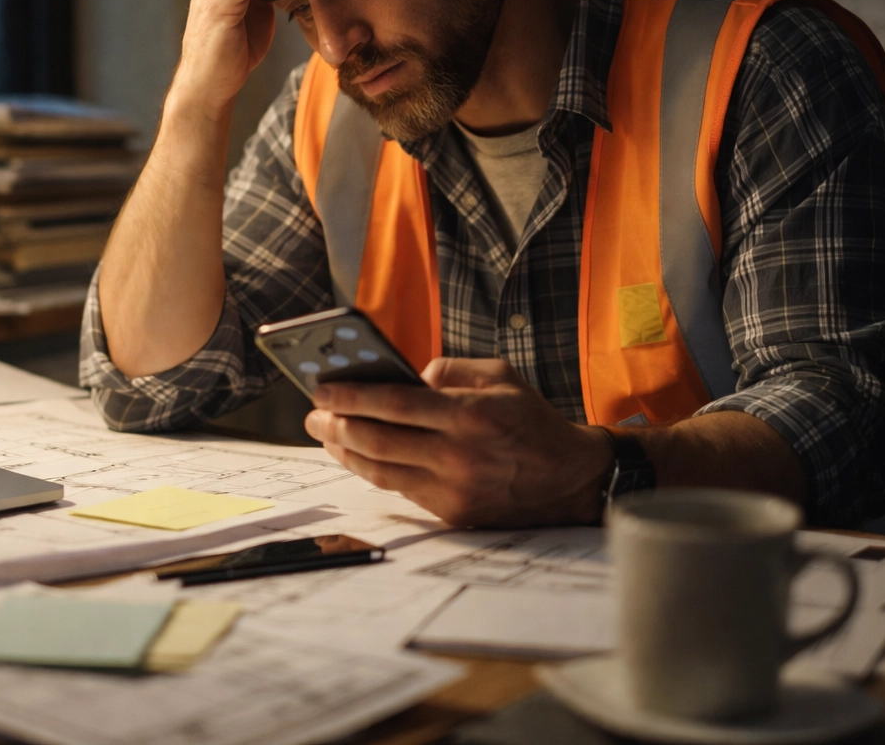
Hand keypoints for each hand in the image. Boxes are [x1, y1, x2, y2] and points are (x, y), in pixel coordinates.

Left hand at [304, 358, 612, 526]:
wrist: (571, 478)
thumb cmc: (530, 420)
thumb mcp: (499, 375)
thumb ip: (448, 370)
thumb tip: (405, 379)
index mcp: (469, 414)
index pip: (395, 404)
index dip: (351, 396)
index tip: (321, 388)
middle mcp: (459, 455)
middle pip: (378, 441)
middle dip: (336, 425)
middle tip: (313, 413)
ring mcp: (454, 489)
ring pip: (381, 471)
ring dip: (345, 451)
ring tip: (326, 433)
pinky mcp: (453, 514)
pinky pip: (400, 490)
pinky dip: (373, 471)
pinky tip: (357, 455)